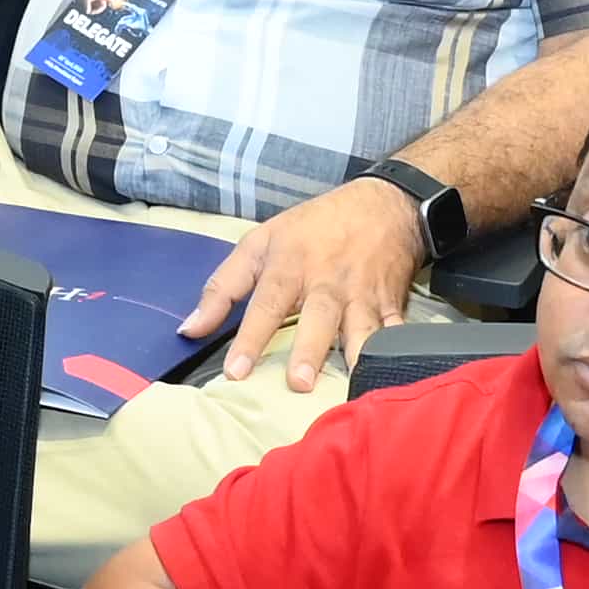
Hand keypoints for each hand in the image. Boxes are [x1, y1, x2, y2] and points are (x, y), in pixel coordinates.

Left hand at [186, 174, 425, 394]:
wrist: (385, 203)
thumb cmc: (314, 228)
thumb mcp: (260, 243)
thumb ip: (222, 288)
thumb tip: (189, 329)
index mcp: (290, 265)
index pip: (266, 303)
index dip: (250, 338)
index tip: (235, 372)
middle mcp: (327, 282)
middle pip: (318, 317)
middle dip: (310, 349)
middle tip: (299, 383)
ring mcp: (363, 294)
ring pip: (362, 327)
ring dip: (358, 356)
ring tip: (354, 385)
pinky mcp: (392, 304)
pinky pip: (396, 330)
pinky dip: (400, 351)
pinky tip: (398, 372)